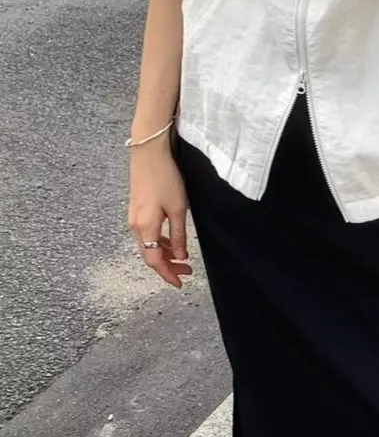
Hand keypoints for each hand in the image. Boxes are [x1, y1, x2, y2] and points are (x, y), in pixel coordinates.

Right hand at [128, 141, 192, 288]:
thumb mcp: (178, 209)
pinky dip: (159, 242)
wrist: (148, 152)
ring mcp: (134, 217)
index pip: (155, 261)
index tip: (180, 284)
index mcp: (145, 228)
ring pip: (148, 245)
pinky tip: (171, 241)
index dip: (167, 274)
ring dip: (164, 254)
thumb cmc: (165, 178)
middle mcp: (135, 226)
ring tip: (183, 258)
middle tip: (187, 272)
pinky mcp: (136, 209)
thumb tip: (181, 257)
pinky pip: (146, 234)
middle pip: (149, 256)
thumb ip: (178, 235)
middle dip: (167, 267)